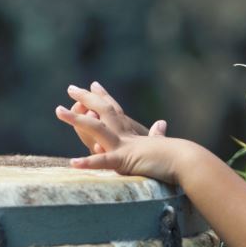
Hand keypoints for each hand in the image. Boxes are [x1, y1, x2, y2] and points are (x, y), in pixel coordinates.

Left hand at [54, 81, 181, 182]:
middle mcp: (126, 135)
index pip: (115, 111)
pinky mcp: (125, 160)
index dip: (103, 97)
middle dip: (86, 98)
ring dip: (76, 119)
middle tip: (71, 87)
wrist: (187, 162)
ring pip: (96, 128)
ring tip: (58, 111)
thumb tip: (162, 123)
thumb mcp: (162, 144)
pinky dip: (89, 162)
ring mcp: (124, 146)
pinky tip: (73, 162)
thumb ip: (158, 136)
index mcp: (133, 134)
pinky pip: (104, 161)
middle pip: (103, 111)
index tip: (93, 84)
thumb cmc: (177, 157)